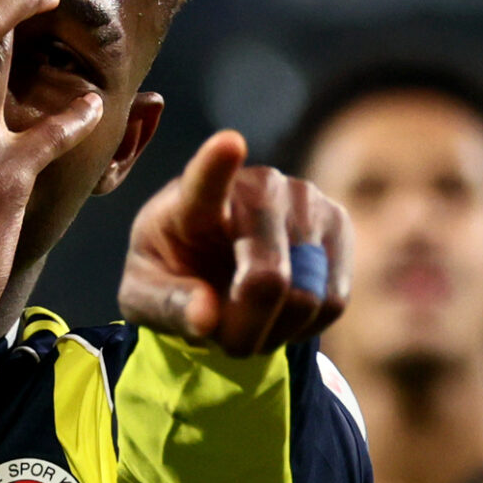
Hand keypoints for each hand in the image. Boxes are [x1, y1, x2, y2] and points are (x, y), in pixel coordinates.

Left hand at [118, 130, 347, 355]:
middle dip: (246, 328)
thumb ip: (167, 305)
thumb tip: (206, 317)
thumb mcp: (144, 298)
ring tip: (251, 318)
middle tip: (224, 339)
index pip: (205, 180)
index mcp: (191, 199)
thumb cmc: (172, 275)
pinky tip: (282, 310)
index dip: (217, 164)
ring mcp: (304, 199)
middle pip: (267, 278)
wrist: (213, 269)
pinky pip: (333, 300)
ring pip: (306, 295)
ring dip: (275, 329)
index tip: (228, 144)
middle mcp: (256, 185)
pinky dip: (305, 326)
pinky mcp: (337, 223)